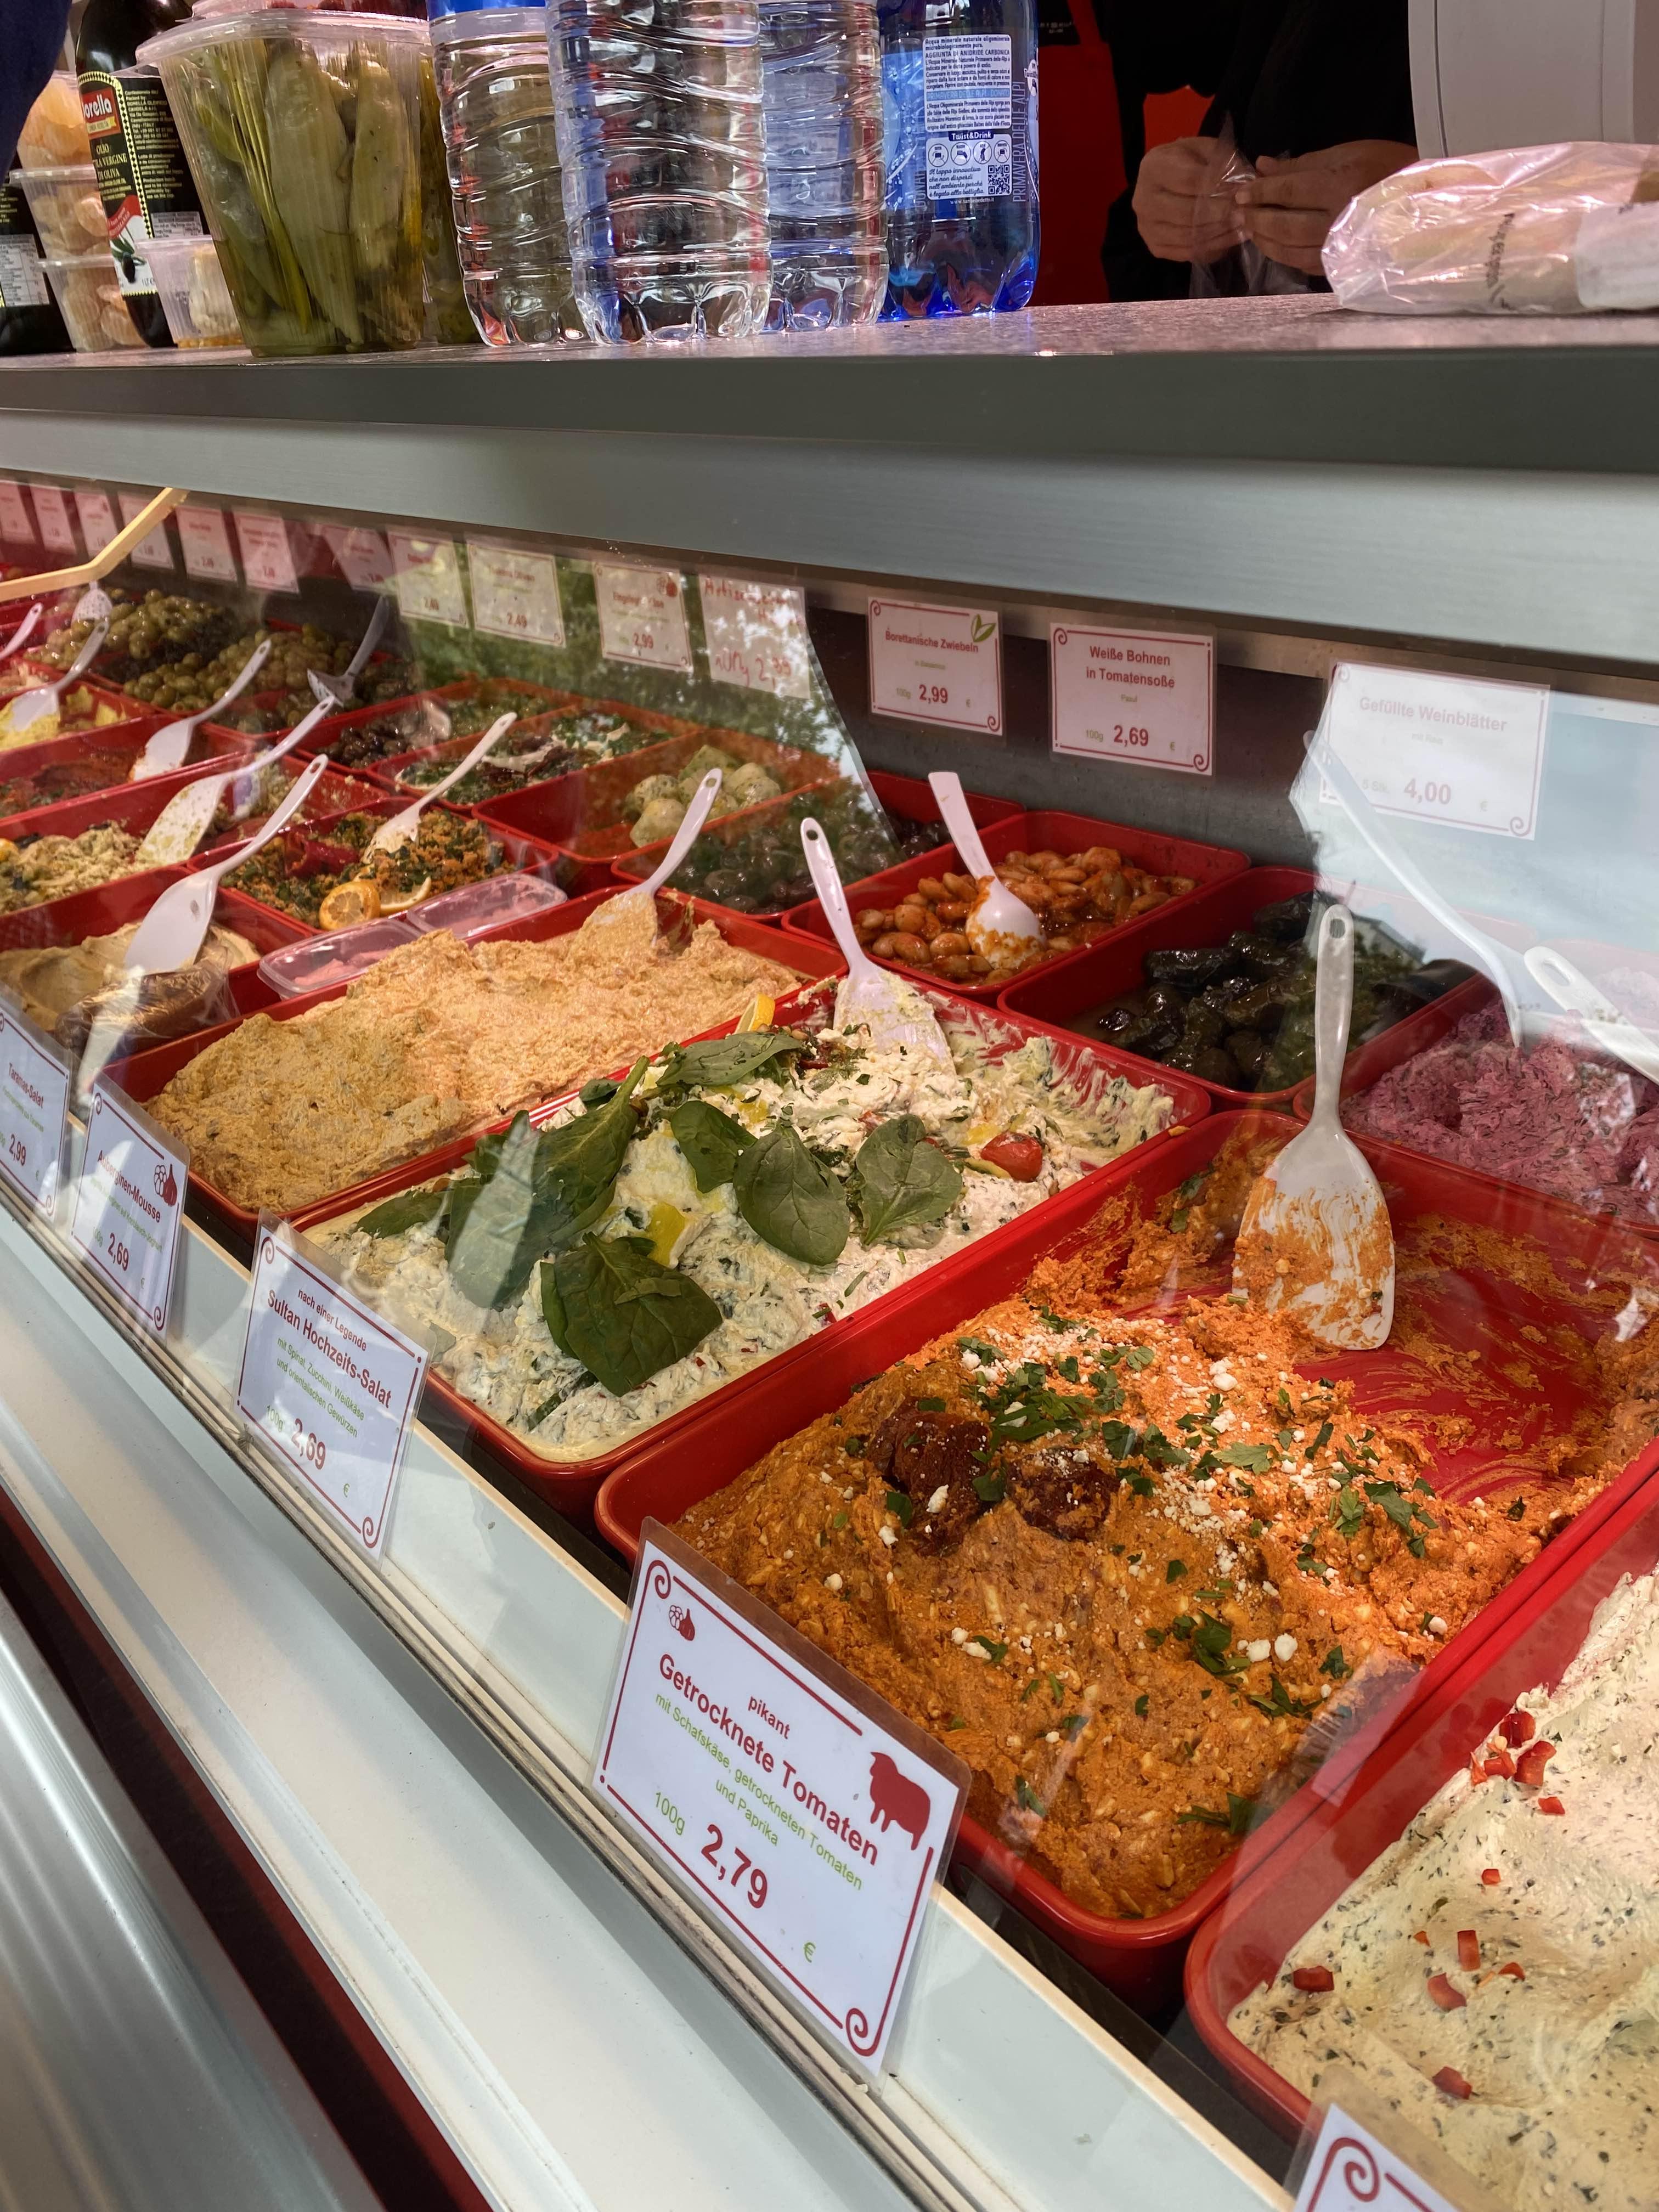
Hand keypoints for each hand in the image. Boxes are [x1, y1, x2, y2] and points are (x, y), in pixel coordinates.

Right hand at [1133, 136, 1246, 264]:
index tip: (1242, 191)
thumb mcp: (1204, 149)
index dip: (1219, 188)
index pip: (1189, 181)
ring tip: (1243, 227)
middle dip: (1221, 214)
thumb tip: (1243, 185)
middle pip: (1187, 213)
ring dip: (1219, 234)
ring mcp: (1146, 227)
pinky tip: (1229, 240)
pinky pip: (1186, 253)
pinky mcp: (1155, 246)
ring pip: (1188, 237)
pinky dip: (1211, 248)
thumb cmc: (1187, 161)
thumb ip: (1222, 162)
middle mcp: (1143, 200)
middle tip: (1245, 213)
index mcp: (1153, 168)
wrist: (1163, 180)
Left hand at [1234, 141, 1417, 273]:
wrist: (1425, 200)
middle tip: (1238, 214)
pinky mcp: (1344, 266)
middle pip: (1284, 225)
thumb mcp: (1347, 153)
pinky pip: (1305, 264)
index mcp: (1340, 186)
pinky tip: (1273, 246)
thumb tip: (1263, 166)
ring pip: (1290, 251)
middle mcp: (1339, 221)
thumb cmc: (1387, 168)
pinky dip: (1284, 256)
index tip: (1241, 192)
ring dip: (1265, 242)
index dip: (1261, 192)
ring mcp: (1341, 248)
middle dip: (1256, 220)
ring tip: (1249, 230)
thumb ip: (1302, 164)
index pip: (1288, 191)